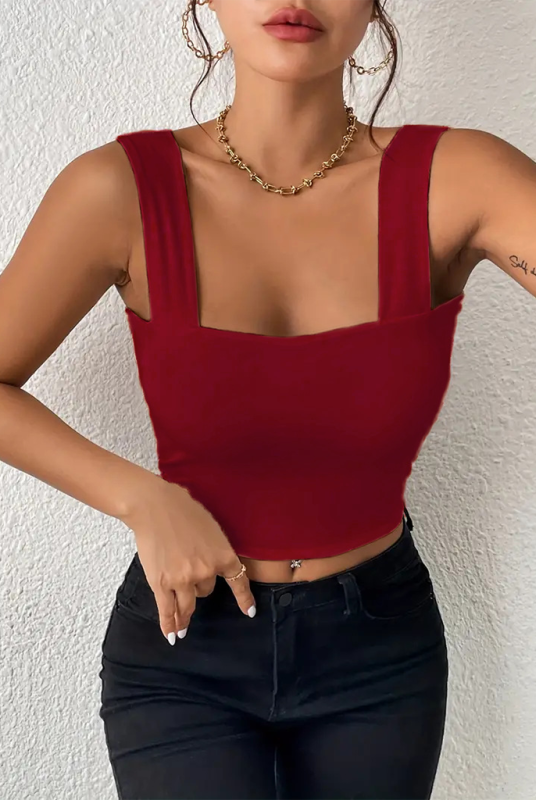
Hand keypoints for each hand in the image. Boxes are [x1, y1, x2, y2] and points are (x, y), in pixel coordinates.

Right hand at [120, 476, 256, 643]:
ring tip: (182, 628)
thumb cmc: (183, 509)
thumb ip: (214, 549)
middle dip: (198, 586)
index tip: (250, 612)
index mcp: (223, 555)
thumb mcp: (211, 527)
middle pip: (206, 591)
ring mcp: (182, 579)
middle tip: (187, 579)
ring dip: (184, 616)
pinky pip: (167, 610)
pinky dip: (168, 624)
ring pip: (187, 605)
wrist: (155, 506)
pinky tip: (172, 635)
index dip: (244, 600)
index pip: (238, 583)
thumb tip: (211, 564)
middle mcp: (206, 571)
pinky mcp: (161, 583)